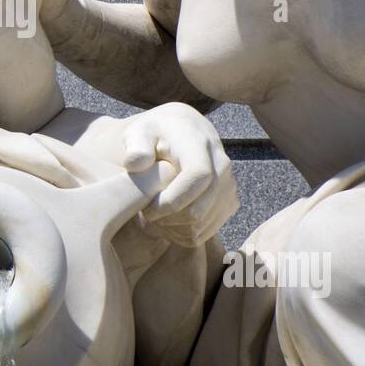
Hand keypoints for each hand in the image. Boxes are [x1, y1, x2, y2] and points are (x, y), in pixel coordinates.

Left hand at [122, 102, 237, 246]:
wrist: (183, 131)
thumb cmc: (155, 134)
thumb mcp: (139, 132)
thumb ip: (135, 146)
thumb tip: (137, 163)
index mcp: (200, 146)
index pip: (197, 179)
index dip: (172, 201)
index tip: (147, 209)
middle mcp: (222, 166)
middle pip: (199, 210)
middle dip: (167, 220)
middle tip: (145, 215)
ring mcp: (229, 186)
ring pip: (201, 226)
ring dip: (172, 229)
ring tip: (153, 216)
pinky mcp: (229, 202)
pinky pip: (205, 232)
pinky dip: (182, 234)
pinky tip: (166, 220)